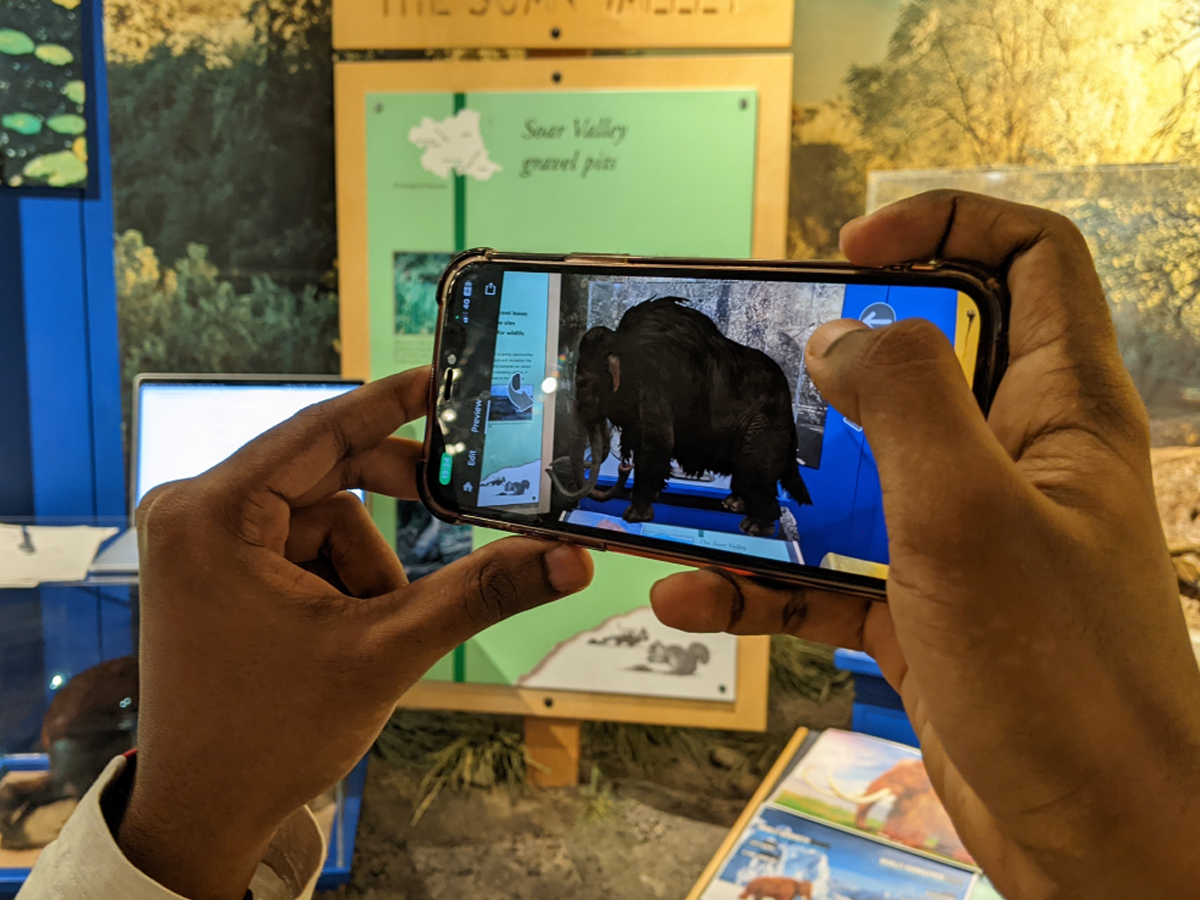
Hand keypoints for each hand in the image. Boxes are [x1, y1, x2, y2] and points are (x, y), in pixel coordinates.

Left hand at [119, 368, 592, 899]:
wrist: (206, 814)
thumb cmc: (268, 736)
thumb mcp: (386, 649)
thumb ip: (480, 592)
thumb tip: (567, 558)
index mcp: (212, 515)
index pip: (319, 431)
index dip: (388, 404)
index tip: (439, 379)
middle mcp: (192, 514)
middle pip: (325, 475)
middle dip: (389, 516)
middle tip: (452, 510)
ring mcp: (198, 543)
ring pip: (322, 518)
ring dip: (363, 569)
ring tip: (360, 633)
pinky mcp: (212, 570)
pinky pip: (299, 546)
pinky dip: (338, 581)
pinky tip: (334, 635)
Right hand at [651, 191, 1199, 898]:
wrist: (1095, 841)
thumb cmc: (1060, 674)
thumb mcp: (968, 512)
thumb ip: (905, 399)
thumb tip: (838, 335)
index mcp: (1059, 406)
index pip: (1029, 259)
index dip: (946, 224)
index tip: (851, 250)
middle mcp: (1013, 459)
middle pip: (921, 362)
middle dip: (829, 359)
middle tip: (751, 369)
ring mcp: (962, 538)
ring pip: (857, 475)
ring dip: (774, 483)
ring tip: (695, 487)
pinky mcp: (920, 610)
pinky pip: (828, 575)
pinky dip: (763, 583)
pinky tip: (695, 596)